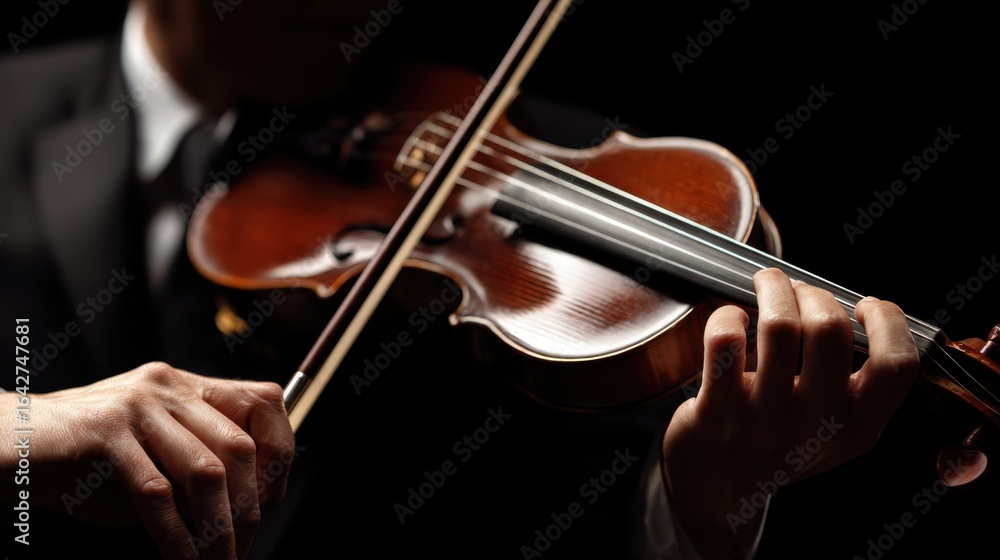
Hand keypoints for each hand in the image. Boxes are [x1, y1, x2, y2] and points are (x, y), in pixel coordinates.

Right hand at [2, 361, 293, 559]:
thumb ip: (198, 474)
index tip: (275, 495)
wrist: (15, 447)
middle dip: (251, 505)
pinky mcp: (106, 435)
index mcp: (187, 387)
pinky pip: (158, 493)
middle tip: (246, 545)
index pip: (261, 401)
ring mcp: (138, 408)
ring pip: (207, 472)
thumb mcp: (154, 459)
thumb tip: (248, 510)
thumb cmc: (89, 462)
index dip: (280, 448)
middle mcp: (169, 388)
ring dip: (220, 529)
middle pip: (240, 445)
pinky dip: (176, 537)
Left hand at [660, 268, 919, 558]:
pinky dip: (727, 316)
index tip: (864, 305)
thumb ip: (854, 383)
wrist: (718, 491)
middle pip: (830, 328)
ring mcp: (765, 420)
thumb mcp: (834, 429)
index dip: (887, 321)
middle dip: (812, 293)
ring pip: (779, 326)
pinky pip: (725, 341)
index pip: (896, 365)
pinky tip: (730, 318)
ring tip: (766, 283)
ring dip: (772, 288)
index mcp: (857, 428)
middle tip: (796, 290)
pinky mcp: (717, 412)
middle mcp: (816, 426)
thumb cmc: (778, 444)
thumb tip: (854, 306)